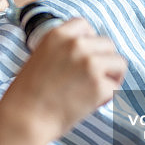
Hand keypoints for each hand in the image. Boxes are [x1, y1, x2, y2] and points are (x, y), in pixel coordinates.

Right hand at [4, 17, 126, 141]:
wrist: (24, 118)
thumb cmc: (28, 94)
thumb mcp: (40, 58)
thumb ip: (62, 50)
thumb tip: (88, 53)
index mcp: (57, 35)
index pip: (85, 25)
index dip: (89, 41)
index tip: (85, 56)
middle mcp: (76, 45)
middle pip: (108, 44)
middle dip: (104, 61)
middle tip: (92, 79)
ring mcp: (89, 64)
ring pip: (119, 63)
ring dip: (112, 76)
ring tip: (96, 91)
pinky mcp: (99, 86)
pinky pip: (117, 88)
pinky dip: (108, 98)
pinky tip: (92, 104)